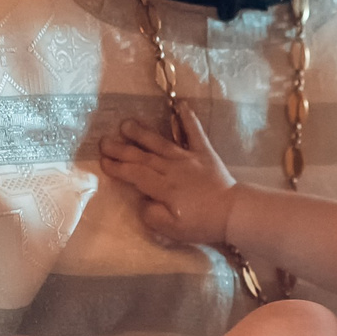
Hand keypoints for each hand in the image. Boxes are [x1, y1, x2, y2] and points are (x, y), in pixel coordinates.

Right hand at [100, 109, 238, 245]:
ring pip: (160, 142)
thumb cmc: (202, 224)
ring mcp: (188, 158)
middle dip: (120, 149)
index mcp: (163, 187)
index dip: (117, 167)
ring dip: (142, 132)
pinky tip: (180, 105)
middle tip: (103, 141)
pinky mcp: (205, 153)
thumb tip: (141, 200)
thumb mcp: (172, 230)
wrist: (234, 213)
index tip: (102, 161)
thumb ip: (152, 215)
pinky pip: (195, 133)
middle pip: (141, 156)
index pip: (134, 174)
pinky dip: (188, 118)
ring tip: (126, 124)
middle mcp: (172, 168)